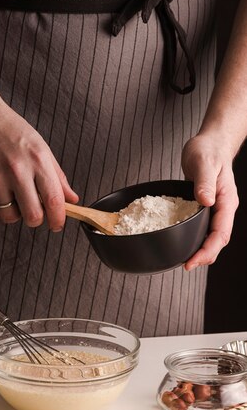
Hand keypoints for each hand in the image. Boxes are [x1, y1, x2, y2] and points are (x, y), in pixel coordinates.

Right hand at [0, 91, 78, 231]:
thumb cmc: (10, 130)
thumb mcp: (41, 147)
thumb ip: (57, 176)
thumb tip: (72, 199)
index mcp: (38, 159)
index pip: (54, 200)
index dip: (58, 219)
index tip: (57, 225)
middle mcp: (17, 169)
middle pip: (33, 215)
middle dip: (35, 219)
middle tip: (33, 211)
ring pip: (9, 217)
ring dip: (13, 213)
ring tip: (11, 197)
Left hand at [181, 133, 238, 269]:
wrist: (210, 143)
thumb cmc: (207, 150)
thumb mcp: (203, 162)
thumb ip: (204, 182)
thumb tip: (205, 201)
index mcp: (226, 201)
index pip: (220, 233)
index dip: (207, 250)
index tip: (192, 261)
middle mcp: (222, 208)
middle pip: (217, 240)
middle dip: (204, 256)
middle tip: (186, 266)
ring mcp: (215, 209)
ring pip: (210, 236)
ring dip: (200, 250)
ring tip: (185, 261)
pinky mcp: (205, 207)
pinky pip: (202, 228)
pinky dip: (194, 238)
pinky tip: (182, 243)